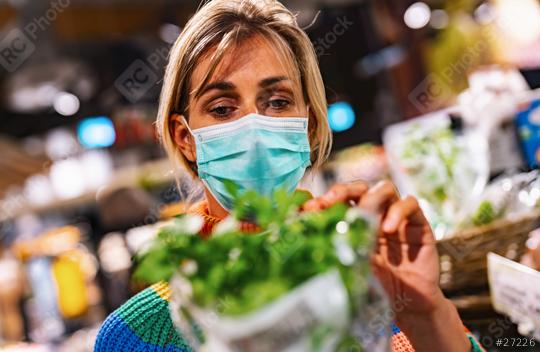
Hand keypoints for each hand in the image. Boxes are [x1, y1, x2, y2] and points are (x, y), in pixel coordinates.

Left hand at [303, 181, 469, 350]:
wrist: (409, 304)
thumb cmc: (376, 284)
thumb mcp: (350, 266)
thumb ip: (335, 250)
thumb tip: (303, 239)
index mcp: (355, 221)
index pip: (338, 200)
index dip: (323, 200)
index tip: (308, 209)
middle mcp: (375, 214)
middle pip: (358, 188)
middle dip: (341, 190)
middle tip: (328, 201)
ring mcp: (396, 216)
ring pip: (384, 188)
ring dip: (371, 196)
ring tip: (363, 214)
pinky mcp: (418, 223)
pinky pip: (410, 204)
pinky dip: (398, 211)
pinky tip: (388, 229)